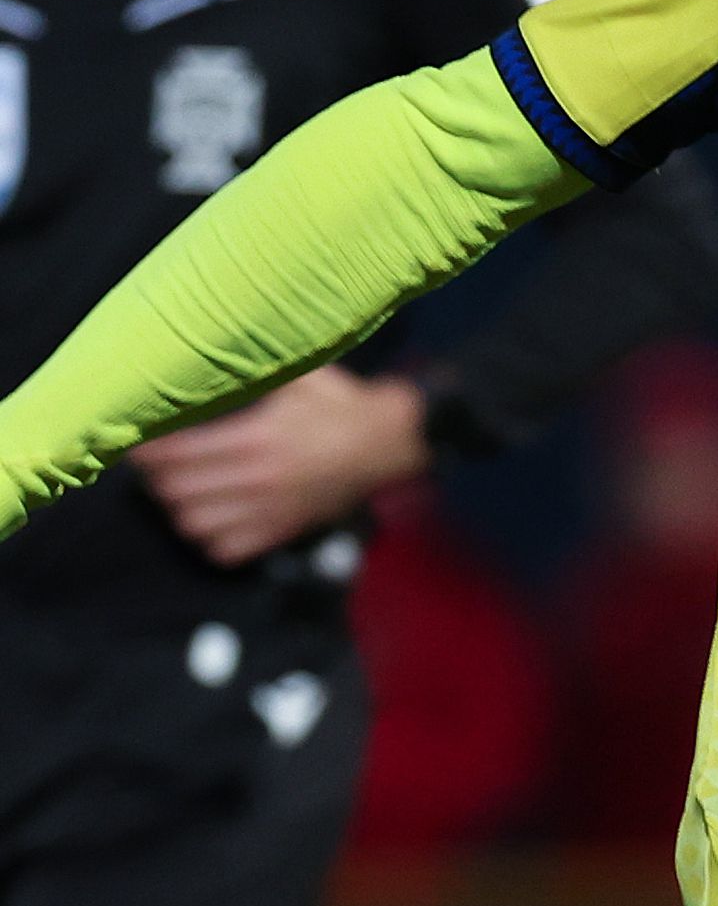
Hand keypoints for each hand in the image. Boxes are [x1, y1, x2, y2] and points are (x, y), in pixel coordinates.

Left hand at [131, 367, 431, 567]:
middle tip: (154, 469)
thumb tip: (208, 356)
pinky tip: (211, 520)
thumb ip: (254, 373)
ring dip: (179, 510)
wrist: (392, 444)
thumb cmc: (342, 405)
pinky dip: (210, 539)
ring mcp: (272, 509)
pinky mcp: (285, 529)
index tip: (136, 446)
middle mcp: (259, 478)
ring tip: (178, 495)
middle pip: (178, 491)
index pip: (178, 453)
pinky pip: (229, 550)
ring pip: (195, 524)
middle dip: (157, 480)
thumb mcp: (300, 378)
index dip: (147, 452)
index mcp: (256, 439)